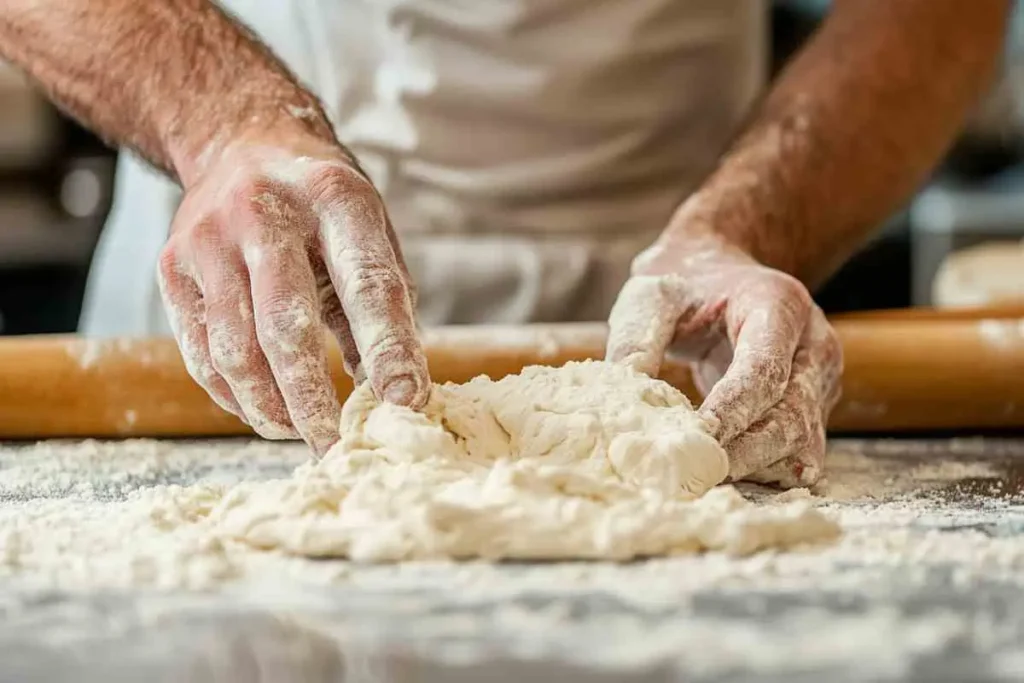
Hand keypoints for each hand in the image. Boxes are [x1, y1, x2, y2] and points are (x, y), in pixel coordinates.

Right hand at [157, 127, 428, 454]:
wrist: (242, 146)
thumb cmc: (323, 209)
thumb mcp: (369, 236)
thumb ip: (383, 309)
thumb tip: (395, 395)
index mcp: (335, 198)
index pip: (367, 285)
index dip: (388, 349)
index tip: (405, 402)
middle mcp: (265, 212)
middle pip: (286, 327)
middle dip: (313, 399)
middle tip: (335, 446)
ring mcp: (209, 239)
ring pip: (235, 350)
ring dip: (270, 407)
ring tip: (298, 432)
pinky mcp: (173, 266)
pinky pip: (200, 352)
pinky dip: (233, 394)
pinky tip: (261, 410)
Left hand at [606, 235, 842, 487]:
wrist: (719, 271)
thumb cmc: (685, 284)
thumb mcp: (652, 296)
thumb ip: (637, 338)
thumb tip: (625, 393)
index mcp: (778, 306)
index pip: (764, 369)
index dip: (733, 410)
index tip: (696, 438)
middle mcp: (812, 344)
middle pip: (792, 414)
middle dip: (745, 452)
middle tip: (695, 476)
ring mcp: (819, 379)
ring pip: (802, 442)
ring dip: (757, 467)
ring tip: (706, 479)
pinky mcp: (813, 406)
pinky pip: (799, 450)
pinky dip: (765, 468)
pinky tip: (726, 473)